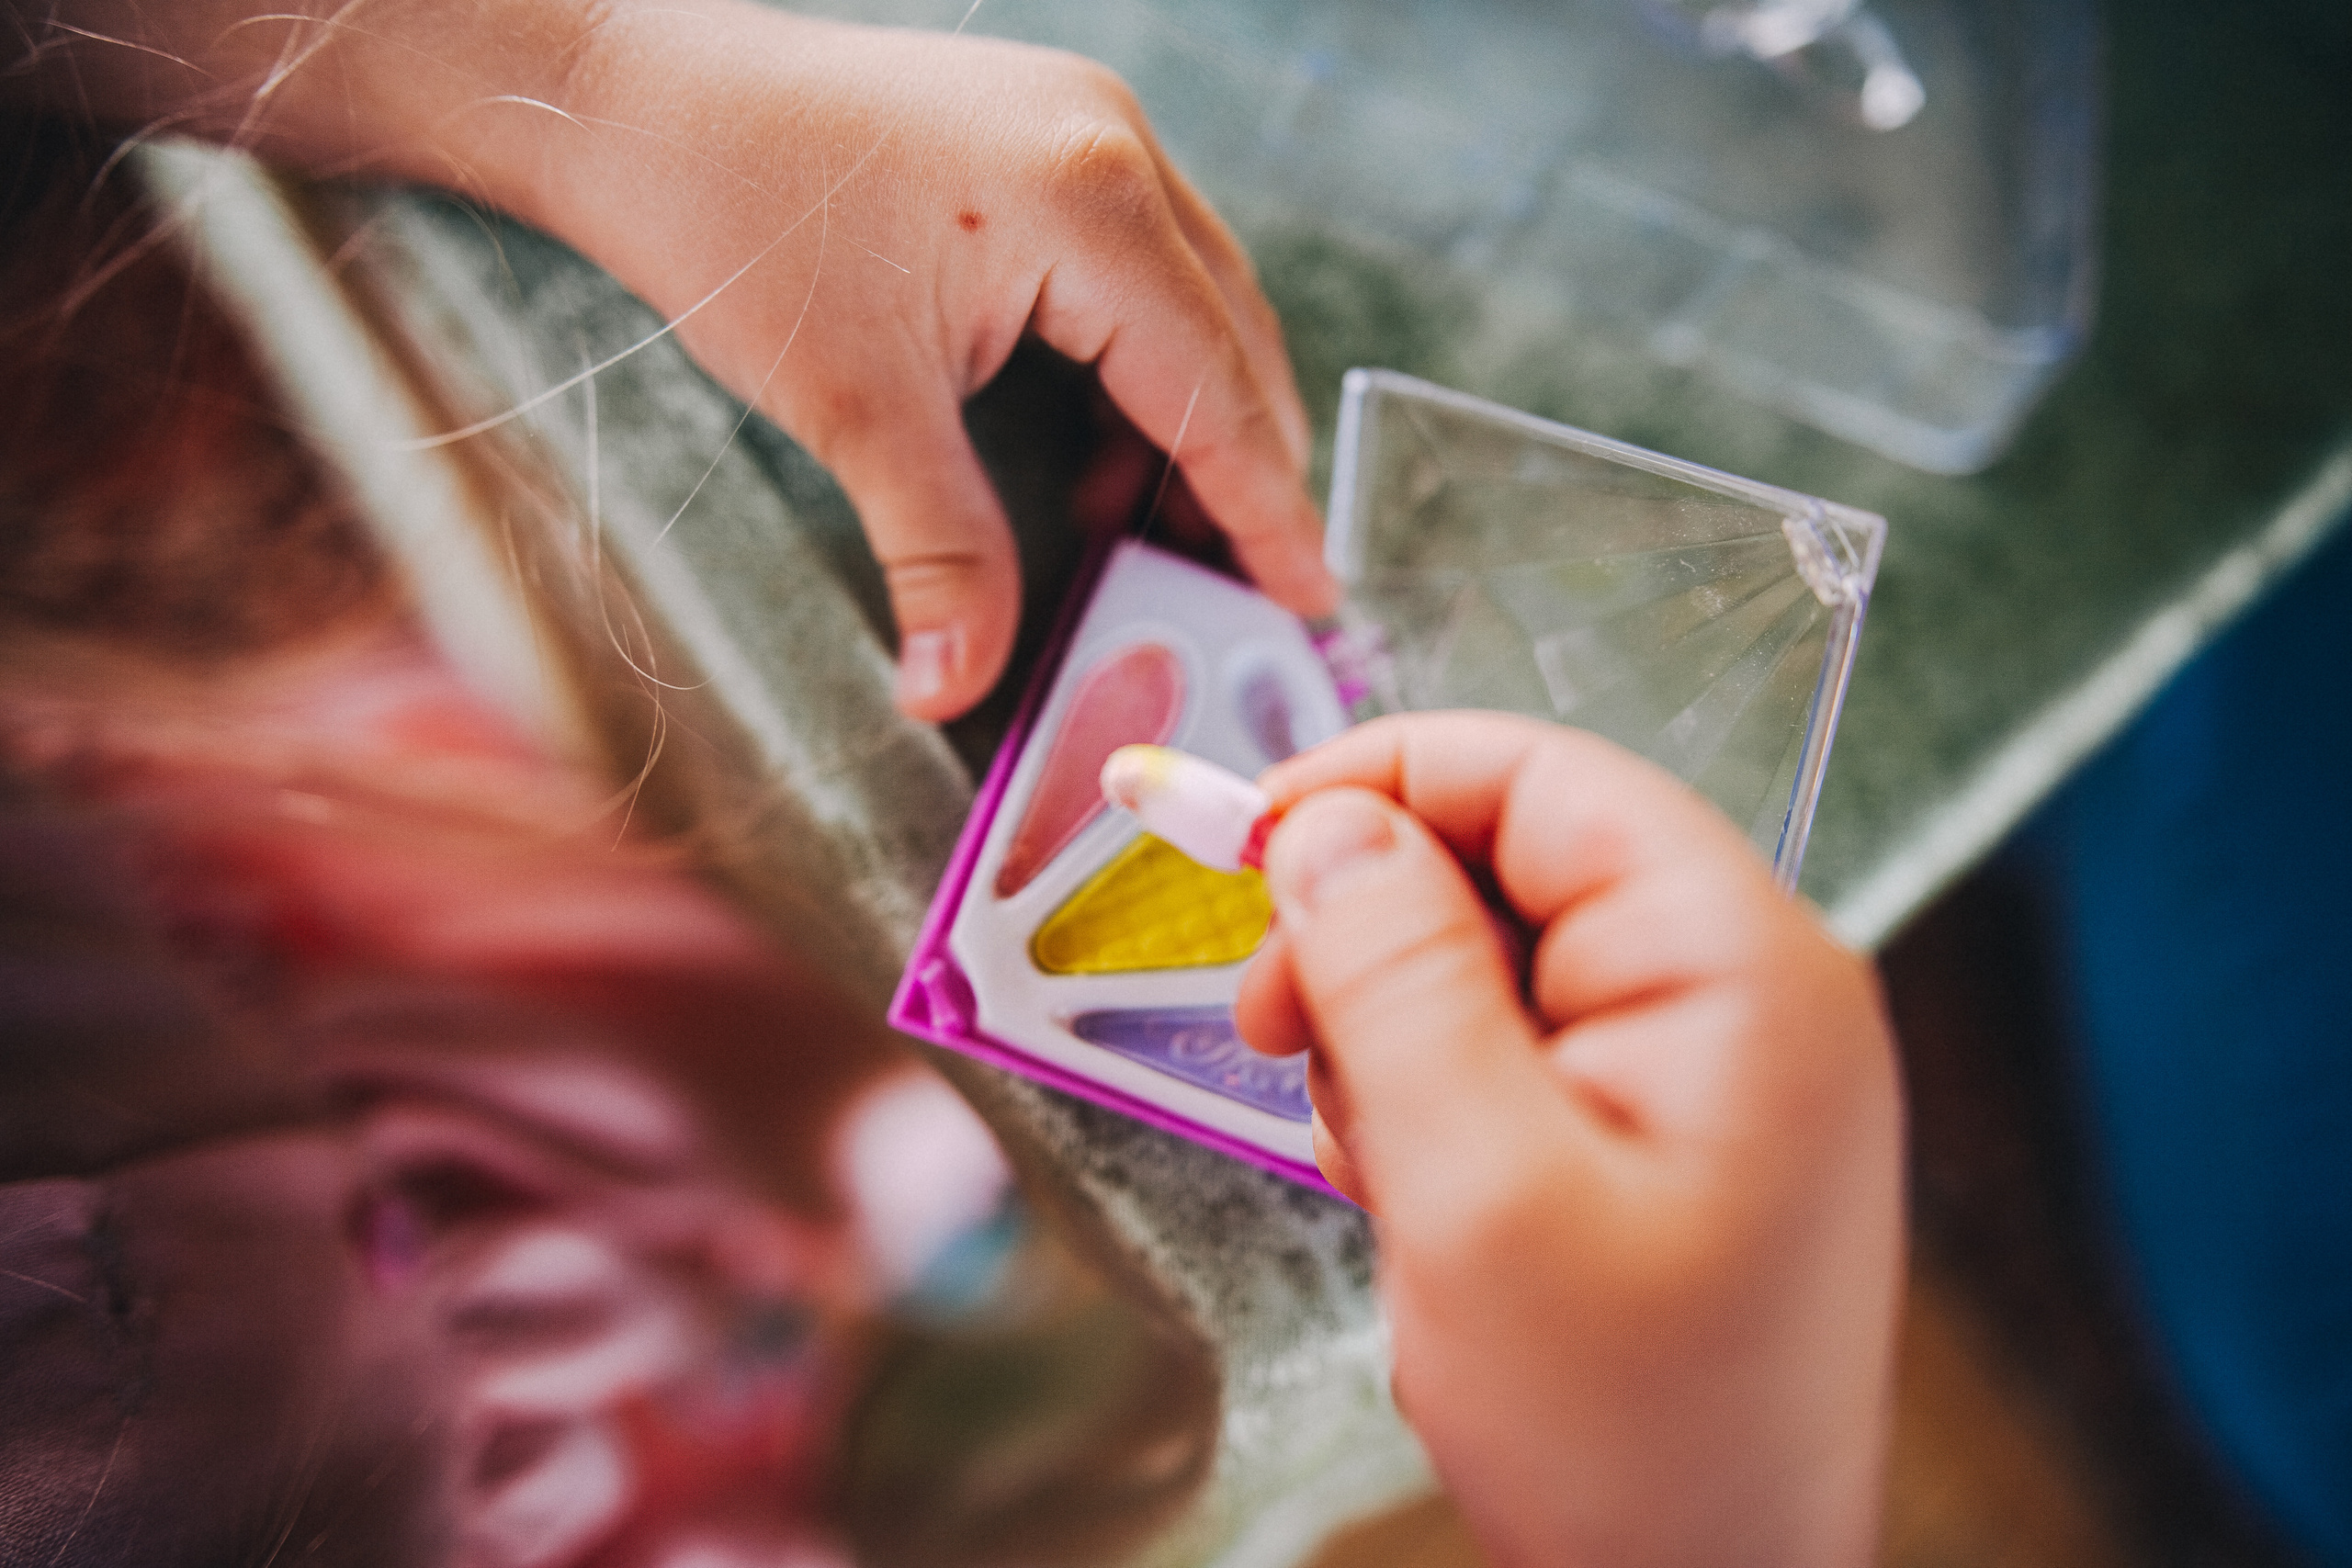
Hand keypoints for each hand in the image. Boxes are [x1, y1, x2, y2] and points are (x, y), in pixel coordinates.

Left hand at [4, 0, 1334, 718]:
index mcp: (1091, 202)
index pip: (1218, 384)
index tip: (1308, 598)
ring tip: (1153, 544)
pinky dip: (1137, 376)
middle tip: (1242, 596)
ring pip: (1194, 310)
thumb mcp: (854, 409)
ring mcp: (1089, 132)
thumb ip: (938, 554)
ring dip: (1187, 430)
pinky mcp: (1049, 141)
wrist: (634, 98)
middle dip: (1241, 475)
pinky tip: (1098, 458)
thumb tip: (958, 688)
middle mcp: (1116, 151)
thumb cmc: (737, 221)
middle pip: (1233, 342)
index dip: (1267, 505)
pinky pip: (1139, 276)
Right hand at [1234, 713, 1902, 1567]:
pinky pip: (1527, 1044)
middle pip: (1517, 857)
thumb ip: (1397, 978)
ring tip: (1384, 1163)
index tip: (1244, 844)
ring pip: (1503, 953)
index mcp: (1742, 965)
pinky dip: (1441, 1093)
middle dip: (1377, 928)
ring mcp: (1721, 1065)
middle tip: (1276, 1031)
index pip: (1542, 776)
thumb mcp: (1476, 1189)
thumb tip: (1324, 824)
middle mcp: (1750, 988)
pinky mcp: (1678, 1129)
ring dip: (1400, 1029)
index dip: (1380, 781)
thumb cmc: (1624, 1432)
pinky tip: (1423, 1193)